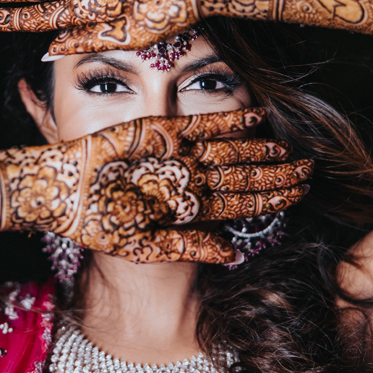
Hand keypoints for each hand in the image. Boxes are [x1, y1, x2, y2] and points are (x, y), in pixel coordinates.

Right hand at [0, 108, 311, 263]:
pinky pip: (202, 124)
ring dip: (260, 150)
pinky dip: (229, 121)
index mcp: (188, 209)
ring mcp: (177, 154)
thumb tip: (234, 255)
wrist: (62, 194)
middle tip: (310, 170)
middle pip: (243, 176)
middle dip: (276, 175)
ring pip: (229, 151)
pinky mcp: (160, 131)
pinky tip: (256, 118)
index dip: (272, 198)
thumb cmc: (97, 225)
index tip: (302, 194)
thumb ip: (188, 246)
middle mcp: (189, 180)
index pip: (241, 202)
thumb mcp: (143, 247)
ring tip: (290, 148)